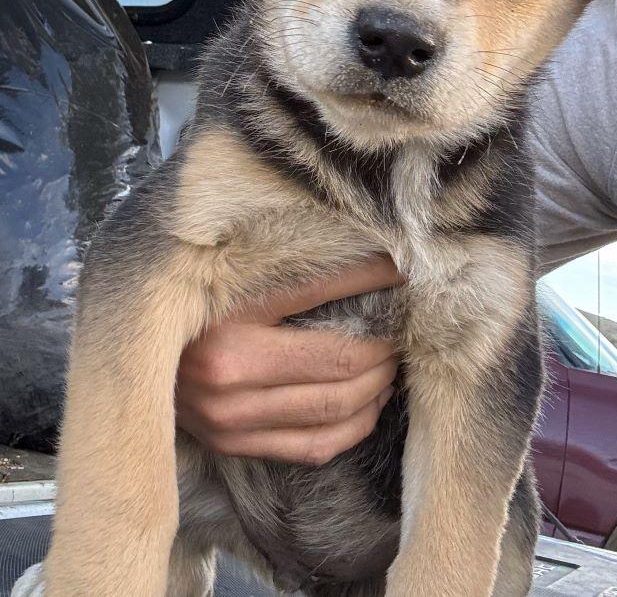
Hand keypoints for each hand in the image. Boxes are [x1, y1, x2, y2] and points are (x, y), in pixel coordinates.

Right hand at [176, 257, 400, 464]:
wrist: (131, 361)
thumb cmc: (188, 311)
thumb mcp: (228, 279)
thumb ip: (283, 269)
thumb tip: (357, 255)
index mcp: (227, 315)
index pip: (318, 291)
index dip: (370, 280)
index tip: (400, 271)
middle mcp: (227, 370)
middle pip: (338, 361)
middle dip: (383, 346)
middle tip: (399, 331)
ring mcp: (230, 416)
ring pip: (334, 408)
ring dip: (377, 387)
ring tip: (391, 367)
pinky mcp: (234, 444)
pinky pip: (314, 446)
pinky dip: (354, 426)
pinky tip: (369, 405)